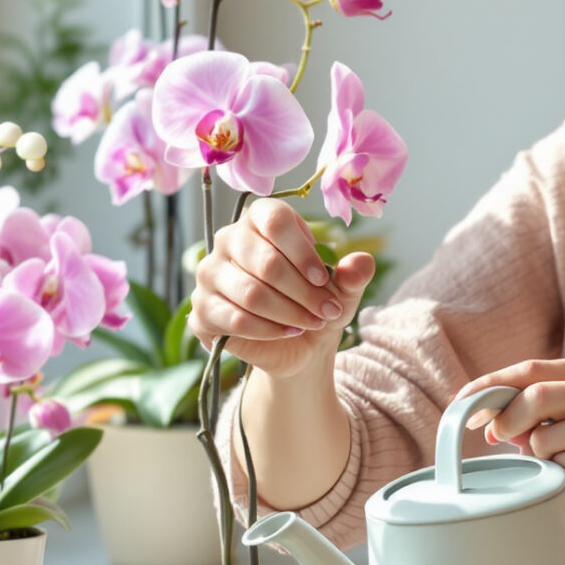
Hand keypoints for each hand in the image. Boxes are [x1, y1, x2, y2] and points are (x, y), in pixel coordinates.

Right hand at [188, 198, 378, 378]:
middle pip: (266, 261)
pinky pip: (235, 319)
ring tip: (312, 322)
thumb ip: (354, 274)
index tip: (324, 279)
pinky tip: (289, 332)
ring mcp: (209, 275)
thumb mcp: (343, 290)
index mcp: (259, 220)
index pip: (274, 219)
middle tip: (328, 311)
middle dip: (304, 292)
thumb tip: (362, 262)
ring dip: (290, 313)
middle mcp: (228, 240)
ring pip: (251, 293)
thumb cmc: (314, 303)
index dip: (303, 251)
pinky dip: (269, 330)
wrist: (296, 344)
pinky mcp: (202, 311)